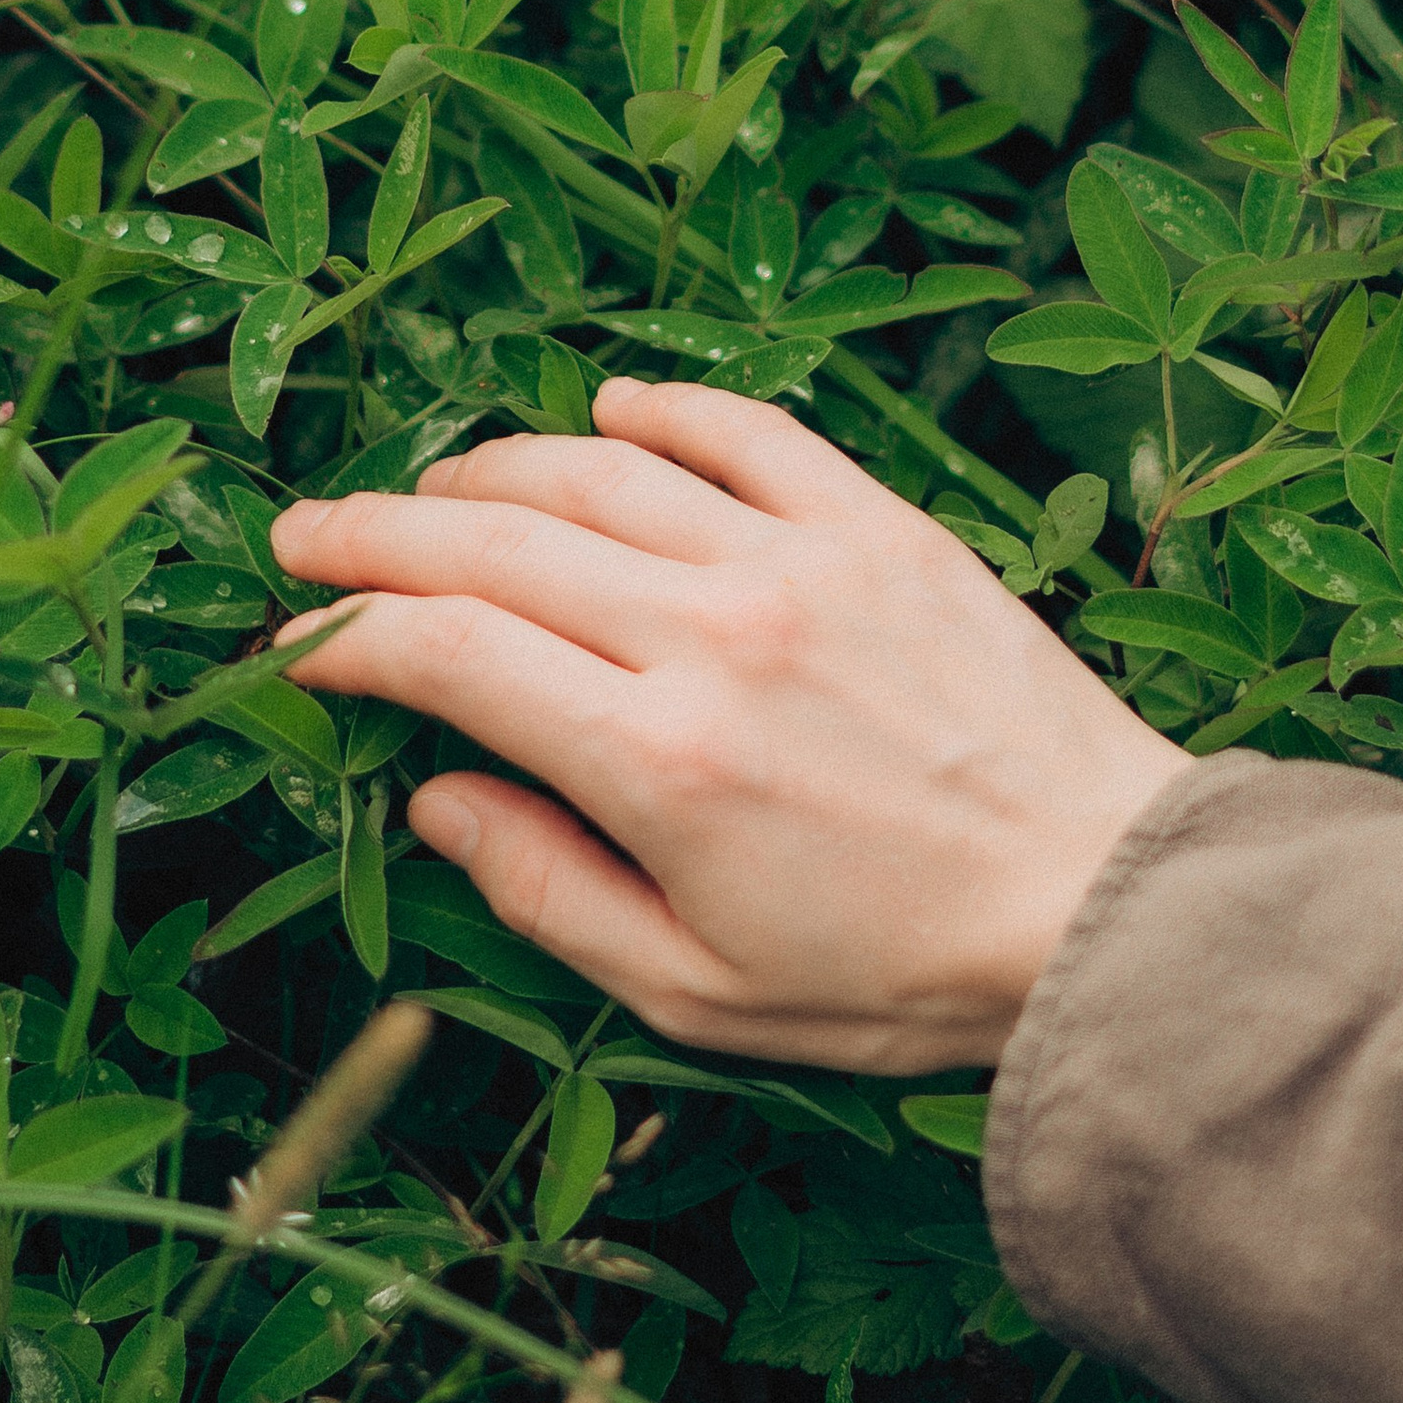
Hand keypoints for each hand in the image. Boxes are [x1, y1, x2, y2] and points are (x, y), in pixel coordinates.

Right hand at [270, 375, 1184, 1073]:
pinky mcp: (882, 526)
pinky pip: (748, 430)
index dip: (346, 638)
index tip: (298, 643)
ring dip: (491, 470)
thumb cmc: (901, 976)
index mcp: (657, 761)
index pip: (444, 654)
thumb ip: (546, 891)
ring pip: (599, 471)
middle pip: (492, 544)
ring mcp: (802, 562)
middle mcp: (714, 634)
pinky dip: (662, 410)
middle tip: (306, 533)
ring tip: (433, 491)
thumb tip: (436, 799)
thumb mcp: (696, 991)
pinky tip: (605, 414)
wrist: (1105, 906)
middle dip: (374, 536)